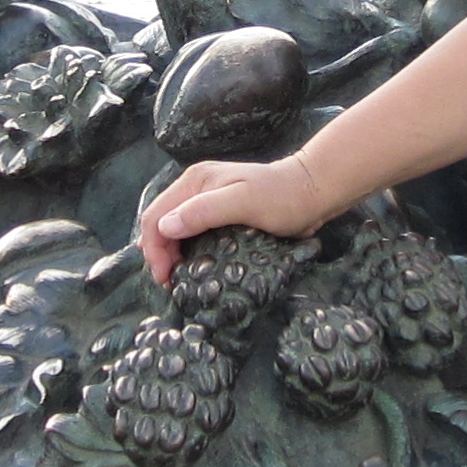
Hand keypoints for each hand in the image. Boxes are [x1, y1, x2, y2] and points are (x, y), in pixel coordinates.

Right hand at [138, 155, 338, 282]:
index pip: (156, 215)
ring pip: (173, 228)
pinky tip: (192, 266)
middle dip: (158, 254)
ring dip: (170, 254)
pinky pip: (191, 232)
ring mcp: (206, 199)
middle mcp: (194, 188)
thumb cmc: (282, 197)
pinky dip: (185, 250)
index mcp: (194, 182)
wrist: (312, 192)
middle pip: (160, 222)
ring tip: (178, 279)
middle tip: (170, 284)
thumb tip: (167, 227)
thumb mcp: (244, 203)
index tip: (165, 278)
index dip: (154, 248)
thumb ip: (204, 211)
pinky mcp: (218, 212)